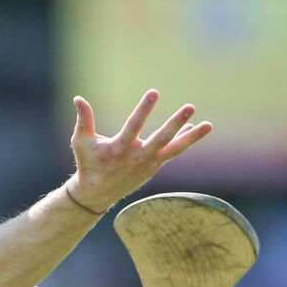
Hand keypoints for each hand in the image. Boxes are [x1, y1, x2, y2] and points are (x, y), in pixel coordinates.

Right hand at [65, 90, 211, 212]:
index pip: (134, 126)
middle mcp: (137, 157)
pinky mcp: (154, 167)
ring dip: (192, 136)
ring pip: (174, 149)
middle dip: (176, 122)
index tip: (154, 92)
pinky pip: (172, 152)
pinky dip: (183, 140)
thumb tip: (78, 99)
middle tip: (190, 106)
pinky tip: (193, 127)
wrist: (97, 194)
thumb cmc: (88, 163)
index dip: (144, 109)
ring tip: (209, 124)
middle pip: (162, 138)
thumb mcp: (81, 141)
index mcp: (118, 149)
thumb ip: (83, 119)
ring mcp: (148, 163)